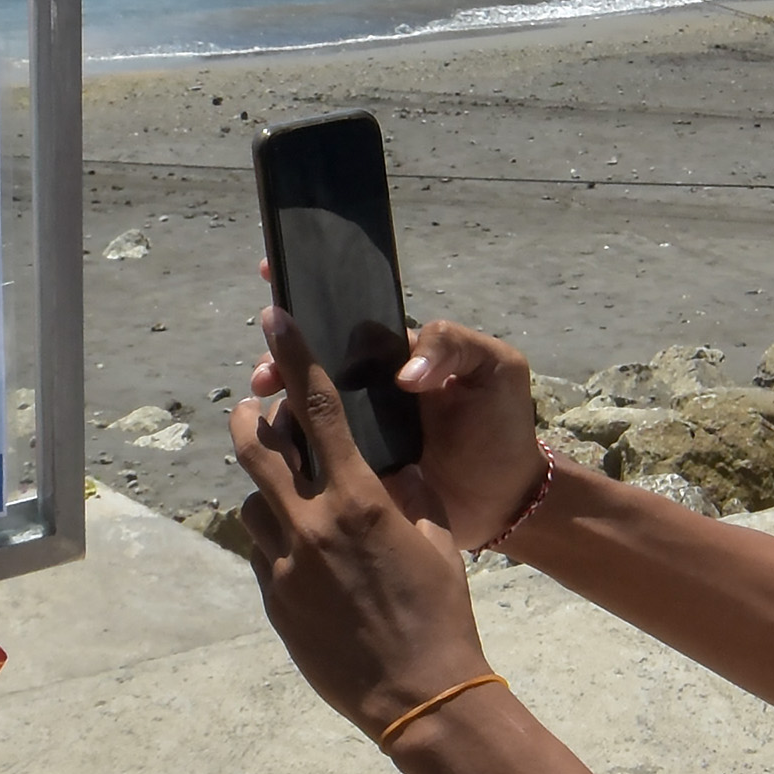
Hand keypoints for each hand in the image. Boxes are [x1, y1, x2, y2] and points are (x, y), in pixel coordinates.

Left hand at [229, 308, 496, 735]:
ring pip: (254, 504)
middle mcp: (310, 526)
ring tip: (299, 502)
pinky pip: (263, 553)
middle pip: (256, 448)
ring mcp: (284, 567)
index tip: (274, 319)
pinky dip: (278, 541)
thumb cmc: (441, 611)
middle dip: (250, 417)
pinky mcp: (273, 602)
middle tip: (254, 406)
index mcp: (357, 500)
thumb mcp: (436, 534)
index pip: (316, 409)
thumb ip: (405, 488)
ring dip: (270, 492)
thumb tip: (383, 461)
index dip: (292, 357)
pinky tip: (310, 559)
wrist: (419, 695)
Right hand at [246, 315, 544, 544]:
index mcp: (396, 357)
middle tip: (265, 375)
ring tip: (267, 405)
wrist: (507, 498)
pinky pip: (314, 456)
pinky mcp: (355, 473)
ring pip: (304, 408)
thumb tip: (405, 374)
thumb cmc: (502, 424)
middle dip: (280, 359)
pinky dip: (290, 449)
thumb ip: (455, 347)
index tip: (271, 274)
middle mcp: (369, 389)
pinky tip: (274, 445)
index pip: (347, 321)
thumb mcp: (495, 369)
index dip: (310, 296)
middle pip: (312, 365)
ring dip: (279, 402)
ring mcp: (358, 432)